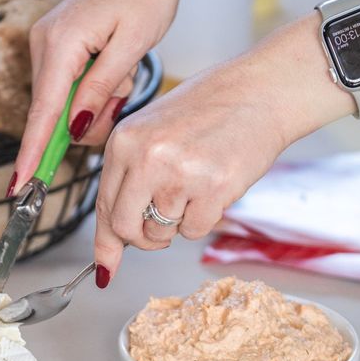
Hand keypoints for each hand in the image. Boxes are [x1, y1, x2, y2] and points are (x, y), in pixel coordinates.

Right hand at [10, 0, 184, 194]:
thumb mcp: (131, 46)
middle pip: (56, 110)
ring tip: (124, 68)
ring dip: (98, 97)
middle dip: (89, 116)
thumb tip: (73, 128)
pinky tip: (117, 65)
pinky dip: (96, 86)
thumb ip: (99, 89)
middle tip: (123, 89)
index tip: (20, 185)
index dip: (32, 153)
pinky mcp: (59, 45)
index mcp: (60, 44)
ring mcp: (49, 43)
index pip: (42, 112)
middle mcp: (45, 44)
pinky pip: (72, 84)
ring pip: (67, 99)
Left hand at [93, 12, 356, 285]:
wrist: (256, 93)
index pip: (103, 204)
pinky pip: (194, 231)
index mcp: (123, 141)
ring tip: (192, 188)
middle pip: (125, 227)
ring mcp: (179, 174)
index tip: (105, 267)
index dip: (105, 241)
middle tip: (158, 228)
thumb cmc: (203, 111)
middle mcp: (146, 157)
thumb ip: (127, 179)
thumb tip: (111, 242)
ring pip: (161, 233)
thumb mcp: (150, 133)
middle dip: (141, 239)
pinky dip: (201, 220)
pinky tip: (212, 188)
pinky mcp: (214, 189)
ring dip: (175, 224)